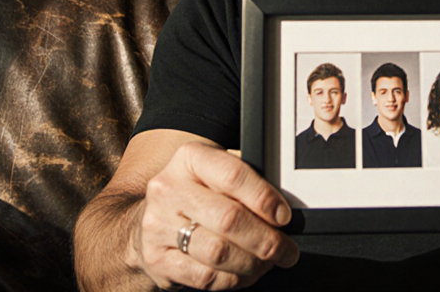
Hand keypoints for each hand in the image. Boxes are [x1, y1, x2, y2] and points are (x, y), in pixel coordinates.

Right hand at [131, 142, 299, 289]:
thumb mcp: (217, 174)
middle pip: (229, 219)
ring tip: (267, 263)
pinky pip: (205, 277)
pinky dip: (232, 280)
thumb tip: (282, 210)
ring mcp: (158, 225)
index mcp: (190, 159)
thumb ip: (247, 183)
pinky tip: (243, 274)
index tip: (284, 217)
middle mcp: (168, 189)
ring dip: (252, 263)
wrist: (154, 218)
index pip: (233, 176)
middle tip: (285, 250)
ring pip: (218, 252)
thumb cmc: (197, 194)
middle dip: (266, 240)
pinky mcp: (157, 259)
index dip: (264, 199)